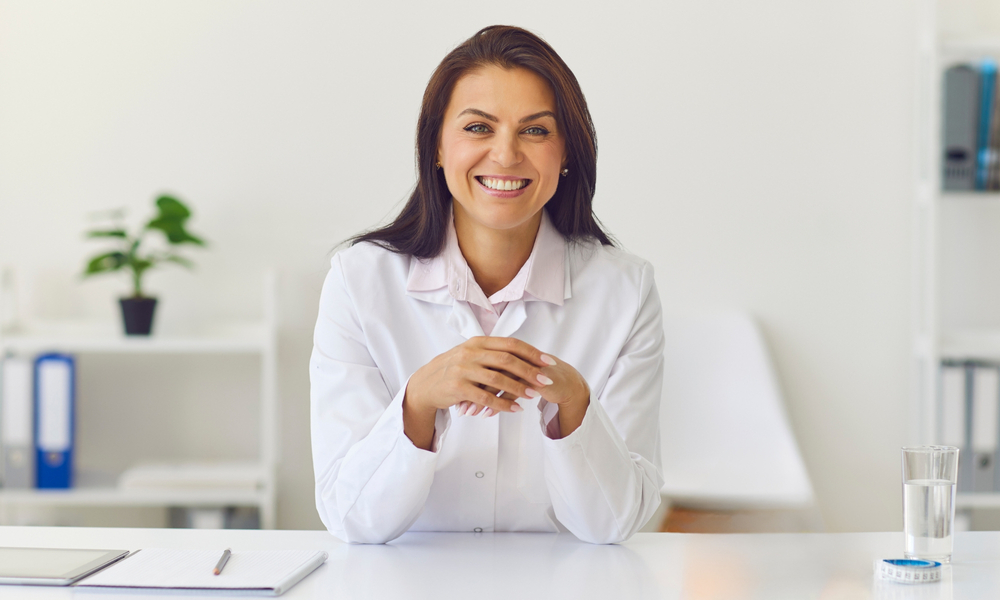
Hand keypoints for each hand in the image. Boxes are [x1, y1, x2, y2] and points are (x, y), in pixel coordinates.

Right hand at [405, 337, 552, 417]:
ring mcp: (463, 369)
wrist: (425, 384)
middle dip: (529, 370)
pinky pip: (485, 398)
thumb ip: (492, 352)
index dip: (531, 353)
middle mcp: (470, 352)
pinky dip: (502, 404)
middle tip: (546, 380)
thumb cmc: (453, 370)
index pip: (510, 344)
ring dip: (518, 388)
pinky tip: (515, 409)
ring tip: (533, 395)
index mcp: (478, 342)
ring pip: (497, 379)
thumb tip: (522, 353)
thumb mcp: (470, 354)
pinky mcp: (458, 387)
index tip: (548, 362)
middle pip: (507, 360)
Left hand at [457, 353, 588, 418]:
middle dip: (470, 390)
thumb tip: (470, 383)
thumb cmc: (535, 378)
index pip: (480, 363)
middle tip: (458, 406)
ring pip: (497, 381)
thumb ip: (495, 372)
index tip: (453, 394)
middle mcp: (514, 355)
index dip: (467, 378)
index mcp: (506, 350)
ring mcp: (524, 366)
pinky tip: (488, 415)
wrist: (564, 382)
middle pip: (485, 371)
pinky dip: (498, 405)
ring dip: (481, 400)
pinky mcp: (535, 379)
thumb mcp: (513, 373)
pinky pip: (512, 393)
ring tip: (470, 414)